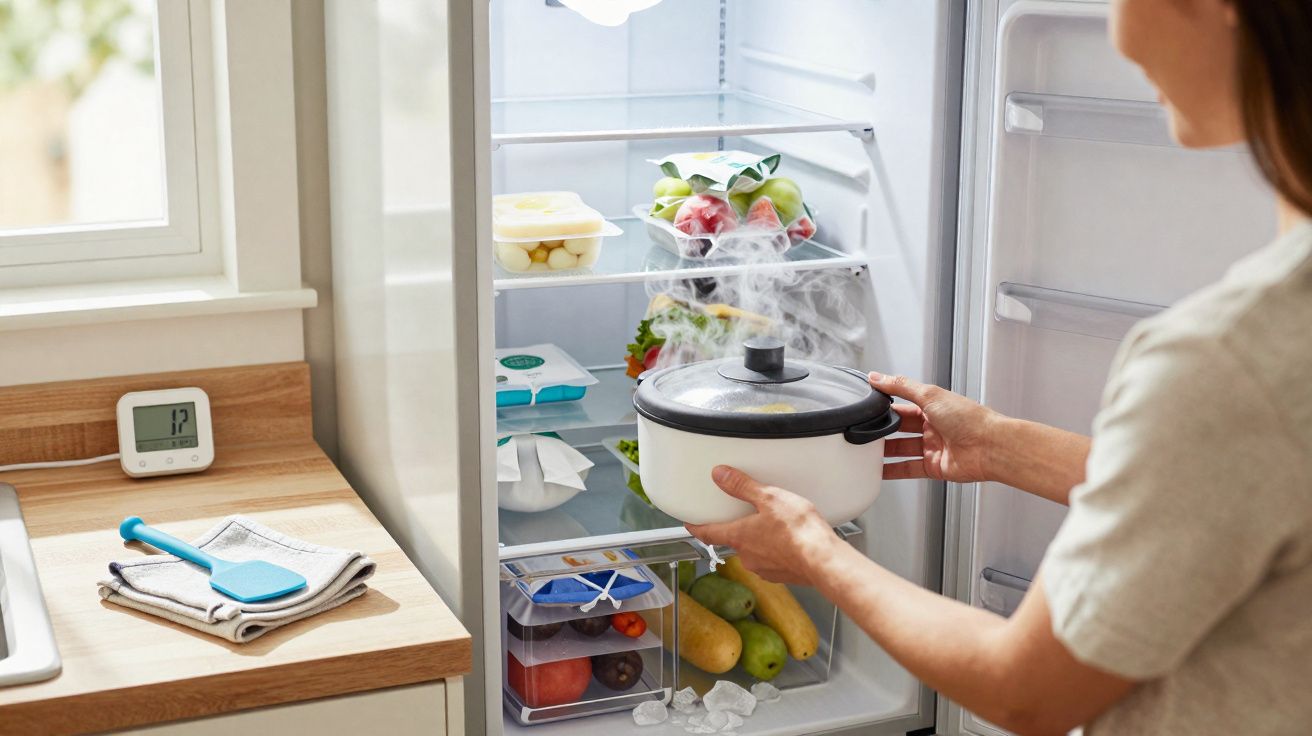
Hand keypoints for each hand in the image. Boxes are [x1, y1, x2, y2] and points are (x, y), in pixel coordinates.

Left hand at [685, 466, 840, 585]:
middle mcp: (747, 556)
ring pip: (754, 551)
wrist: (823, 560)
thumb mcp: (769, 498)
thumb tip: (720, 475)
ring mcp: (764, 568)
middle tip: (747, 516)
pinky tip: (789, 542)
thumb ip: (742, 486)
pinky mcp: (782, 575)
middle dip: (739, 529)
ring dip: (759, 541)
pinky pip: (772, 560)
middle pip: (734, 540)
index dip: (696, 527)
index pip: (708, 533)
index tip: (690, 524)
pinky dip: (776, 551)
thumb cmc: (799, 531)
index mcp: (739, 537)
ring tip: (775, 526)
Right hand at [870, 372, 1000, 483]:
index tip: (866, 407)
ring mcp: (933, 447)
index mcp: (933, 406)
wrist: (990, 447)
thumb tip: (878, 377)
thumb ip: (901, 386)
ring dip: (884, 450)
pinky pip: (908, 468)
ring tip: (865, 450)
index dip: (885, 406)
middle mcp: (933, 426)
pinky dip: (893, 471)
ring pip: (902, 449)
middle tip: (863, 430)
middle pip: (901, 428)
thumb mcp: (930, 395)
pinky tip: (879, 471)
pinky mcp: (934, 467)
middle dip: (882, 429)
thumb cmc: (970, 419)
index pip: (903, 404)